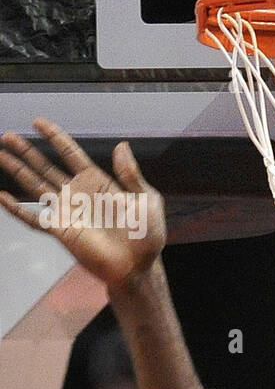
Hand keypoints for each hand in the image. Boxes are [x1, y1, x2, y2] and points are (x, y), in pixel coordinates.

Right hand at [0, 120, 165, 289]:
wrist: (139, 266)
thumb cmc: (147, 235)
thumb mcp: (147, 199)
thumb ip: (131, 175)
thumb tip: (122, 145)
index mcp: (97, 182)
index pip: (70, 154)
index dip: (55, 137)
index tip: (38, 122)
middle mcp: (77, 193)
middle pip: (46, 166)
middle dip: (27, 151)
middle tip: (7, 136)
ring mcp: (67, 211)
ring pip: (35, 186)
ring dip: (18, 171)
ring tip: (1, 154)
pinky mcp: (60, 230)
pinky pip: (33, 218)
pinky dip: (16, 209)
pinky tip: (1, 197)